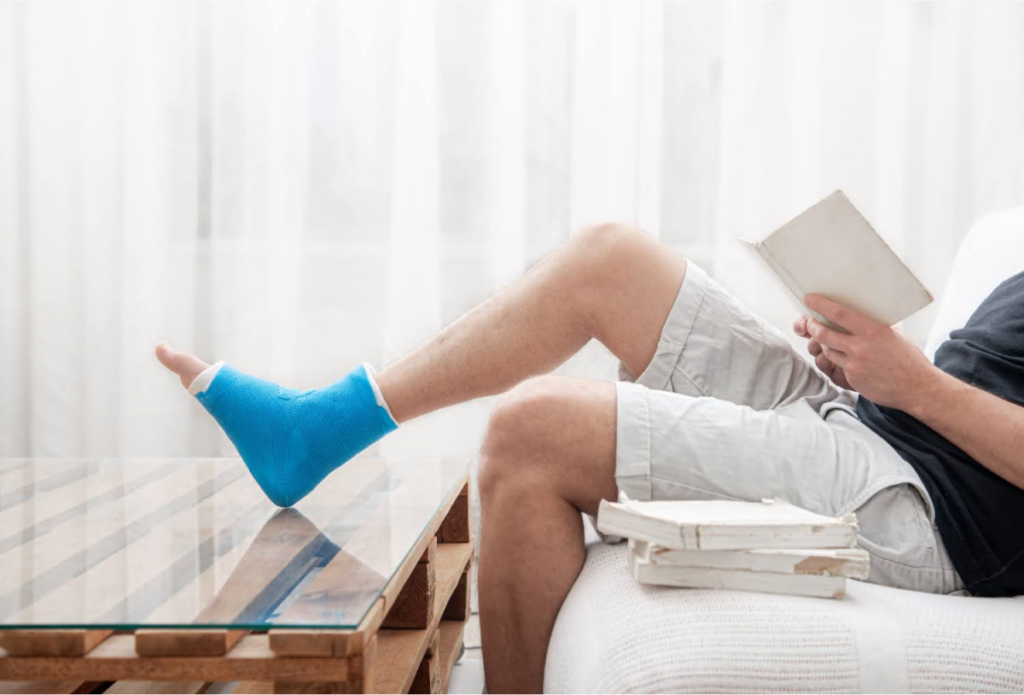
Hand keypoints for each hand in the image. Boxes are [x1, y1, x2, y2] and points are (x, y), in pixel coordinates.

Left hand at [794, 295, 938, 409]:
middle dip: (812, 326)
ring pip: (827, 350)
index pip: (839, 313)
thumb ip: (874, 326)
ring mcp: (854, 364)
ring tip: (826, 339)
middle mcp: (860, 346)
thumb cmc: (908, 358)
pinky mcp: (852, 378)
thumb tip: (859, 315)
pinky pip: (837, 366)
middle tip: (809, 322)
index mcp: (873, 330)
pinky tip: (844, 357)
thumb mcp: (894, 335)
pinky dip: (837, 360)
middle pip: (823, 333)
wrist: (917, 387)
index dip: (821, 305)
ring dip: (824, 344)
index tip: (810, 298)